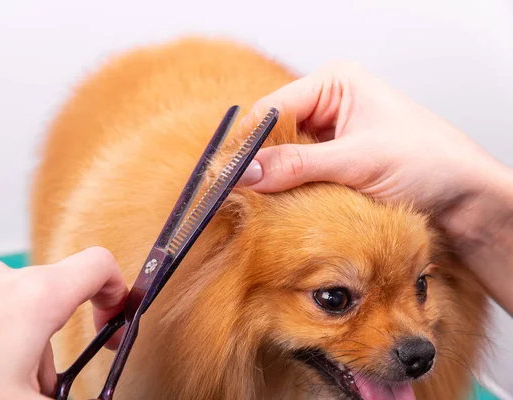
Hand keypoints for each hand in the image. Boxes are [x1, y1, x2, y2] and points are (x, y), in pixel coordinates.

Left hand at [0, 247, 127, 399]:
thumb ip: (62, 398)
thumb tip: (64, 395)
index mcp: (36, 296)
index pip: (100, 266)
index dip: (117, 292)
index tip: (111, 321)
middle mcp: (3, 276)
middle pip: (51, 302)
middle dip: (48, 347)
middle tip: (27, 387)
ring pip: (12, 305)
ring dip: (12, 342)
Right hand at [238, 61, 512, 313]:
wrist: (462, 197)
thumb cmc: (428, 162)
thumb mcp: (358, 161)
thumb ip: (298, 165)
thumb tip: (245, 173)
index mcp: (334, 83)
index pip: (273, 108)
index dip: (248, 142)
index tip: (229, 175)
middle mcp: (326, 103)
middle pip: (272, 131)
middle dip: (259, 162)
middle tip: (238, 193)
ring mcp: (327, 133)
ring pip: (281, 154)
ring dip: (272, 178)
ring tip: (258, 203)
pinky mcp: (330, 160)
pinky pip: (295, 171)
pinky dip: (287, 189)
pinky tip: (280, 205)